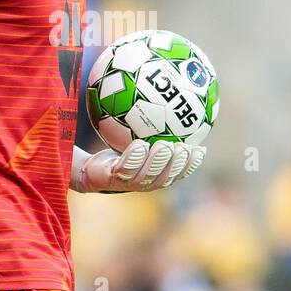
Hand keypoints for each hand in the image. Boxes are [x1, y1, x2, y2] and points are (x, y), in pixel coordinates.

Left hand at [71, 139, 205, 193]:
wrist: (90, 166)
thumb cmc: (118, 153)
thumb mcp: (140, 141)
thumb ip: (157, 131)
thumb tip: (174, 108)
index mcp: (156, 177)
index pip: (179, 174)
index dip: (191, 165)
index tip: (200, 149)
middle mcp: (145, 183)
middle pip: (166, 177)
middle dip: (176, 164)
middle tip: (184, 147)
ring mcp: (128, 183)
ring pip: (147, 175)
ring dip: (157, 161)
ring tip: (165, 145)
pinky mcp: (112, 179)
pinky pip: (125, 168)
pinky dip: (133, 157)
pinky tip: (140, 144)